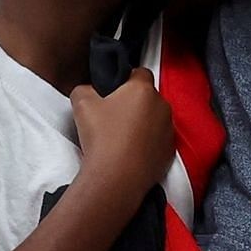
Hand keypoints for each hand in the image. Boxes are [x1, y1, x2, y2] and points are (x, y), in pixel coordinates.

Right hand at [70, 68, 174, 191]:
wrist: (116, 178)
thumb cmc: (101, 138)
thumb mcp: (81, 103)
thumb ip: (85, 88)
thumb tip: (89, 91)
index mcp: (143, 89)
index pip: (139, 72)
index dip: (125, 79)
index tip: (113, 92)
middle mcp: (161, 106)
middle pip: (148, 97)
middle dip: (134, 103)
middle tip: (113, 116)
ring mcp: (168, 130)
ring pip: (155, 119)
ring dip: (143, 123)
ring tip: (122, 137)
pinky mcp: (169, 151)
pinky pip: (159, 140)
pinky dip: (149, 143)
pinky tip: (131, 152)